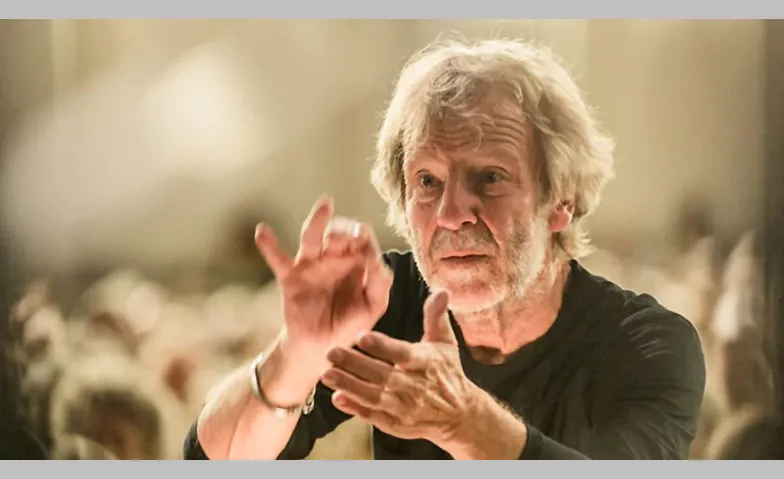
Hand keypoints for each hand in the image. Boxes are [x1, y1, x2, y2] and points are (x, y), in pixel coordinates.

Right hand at [254, 196, 392, 376]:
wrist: (321, 348)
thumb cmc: (350, 324)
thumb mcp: (372, 306)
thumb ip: (379, 283)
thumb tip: (377, 259)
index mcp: (357, 262)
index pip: (363, 240)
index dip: (365, 237)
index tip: (364, 242)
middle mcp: (334, 258)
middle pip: (339, 233)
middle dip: (344, 229)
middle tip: (348, 233)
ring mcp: (311, 265)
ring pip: (312, 238)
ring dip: (318, 222)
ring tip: (325, 205)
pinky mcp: (291, 278)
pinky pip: (278, 259)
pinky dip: (269, 245)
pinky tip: (262, 231)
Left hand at [320, 290, 479, 446]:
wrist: (459, 415)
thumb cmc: (447, 373)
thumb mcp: (445, 343)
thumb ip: (436, 317)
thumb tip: (441, 291)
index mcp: (424, 363)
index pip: (401, 354)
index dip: (382, 346)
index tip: (361, 336)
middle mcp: (414, 386)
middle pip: (381, 375)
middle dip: (355, 364)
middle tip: (331, 352)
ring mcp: (404, 407)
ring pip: (374, 397)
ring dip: (349, 386)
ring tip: (327, 375)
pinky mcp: (396, 423)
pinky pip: (374, 416)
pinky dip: (356, 409)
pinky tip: (338, 399)